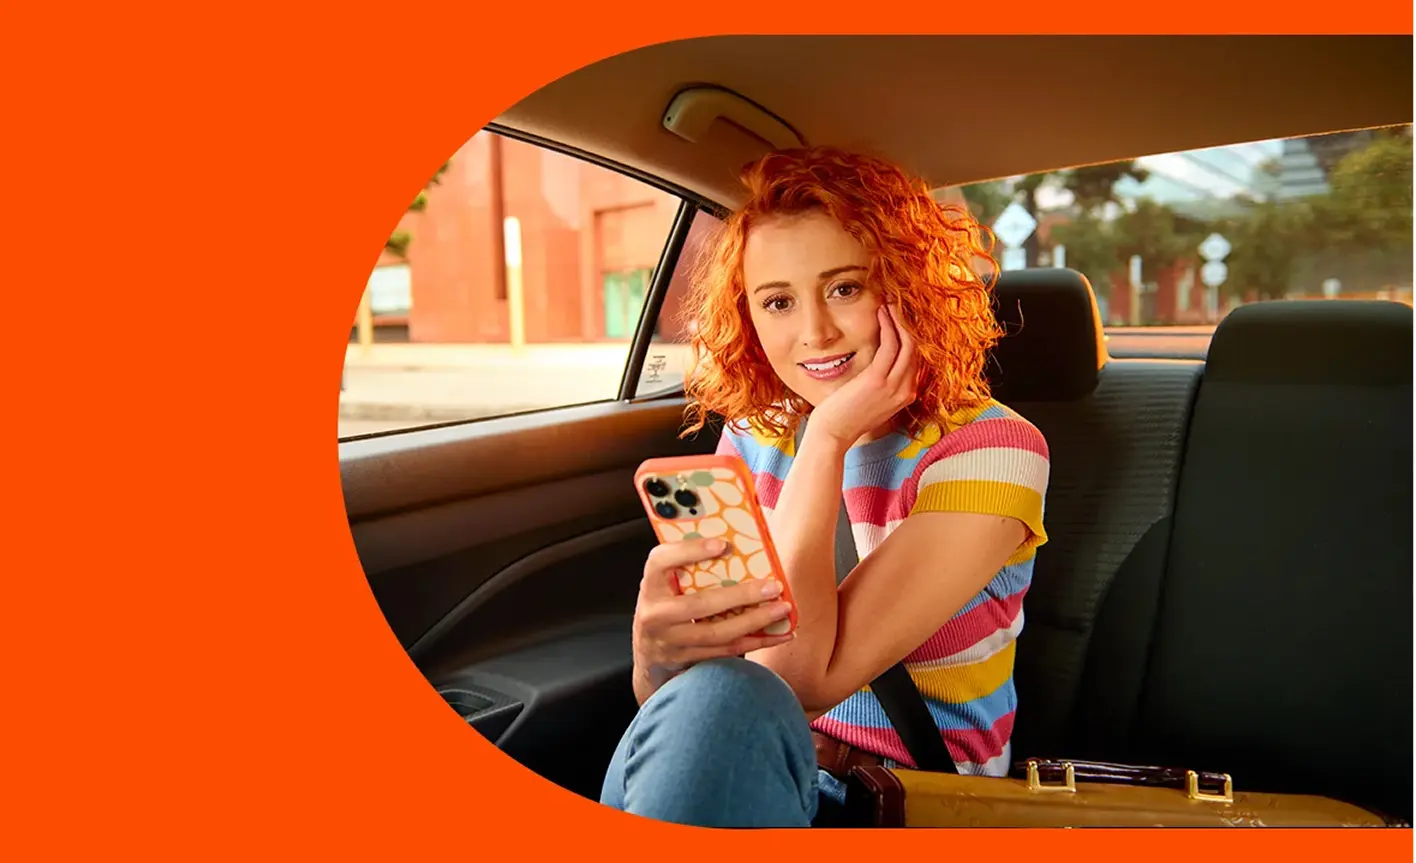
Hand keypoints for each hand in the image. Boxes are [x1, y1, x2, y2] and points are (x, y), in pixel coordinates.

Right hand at [632, 536, 794, 701]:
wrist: (648, 652)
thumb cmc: (664, 604)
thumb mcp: (663, 582)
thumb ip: (686, 566)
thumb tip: (732, 543)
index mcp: (650, 585)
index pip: (661, 561)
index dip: (690, 551)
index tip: (723, 544)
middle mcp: (655, 614)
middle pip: (699, 606)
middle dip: (740, 596)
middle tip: (772, 586)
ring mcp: (671, 641)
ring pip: (717, 633)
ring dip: (754, 621)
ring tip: (782, 609)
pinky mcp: (688, 659)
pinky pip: (726, 651)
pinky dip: (756, 642)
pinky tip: (779, 634)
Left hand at [807, 304, 918, 446]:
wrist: (833, 433)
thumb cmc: (847, 417)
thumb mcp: (873, 401)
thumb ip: (884, 384)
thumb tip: (882, 364)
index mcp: (906, 395)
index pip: (916, 359)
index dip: (910, 336)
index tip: (900, 320)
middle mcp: (906, 391)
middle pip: (916, 349)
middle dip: (908, 324)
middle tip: (897, 306)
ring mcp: (894, 386)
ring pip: (908, 344)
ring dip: (899, 320)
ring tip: (889, 305)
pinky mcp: (878, 380)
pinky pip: (890, 345)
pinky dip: (888, 326)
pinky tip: (881, 314)